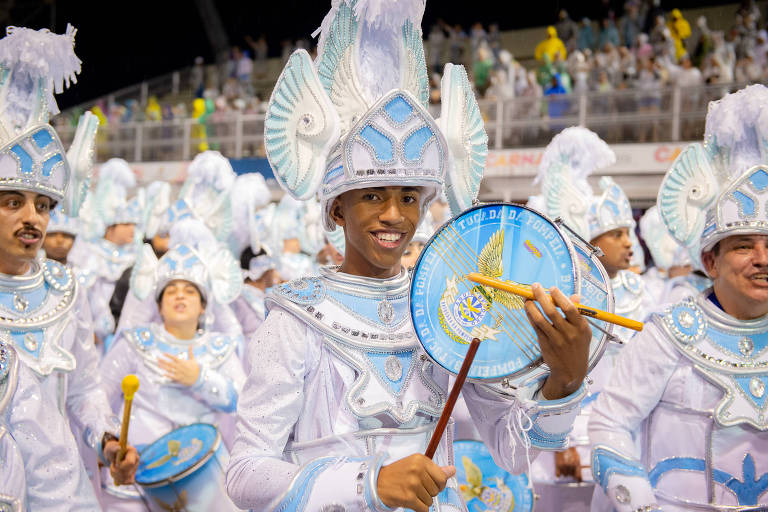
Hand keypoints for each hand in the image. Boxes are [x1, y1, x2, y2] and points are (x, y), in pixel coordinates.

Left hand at [103, 440, 138, 484]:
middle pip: (128, 472)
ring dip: (117, 477)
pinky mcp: (133, 474)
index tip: (115, 463)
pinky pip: (127, 482)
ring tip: (113, 470)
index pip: (130, 463)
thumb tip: (118, 448)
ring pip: (127, 478)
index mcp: (133, 452)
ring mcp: (135, 467)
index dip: (121, 466)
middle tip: (112, 467)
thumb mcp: (111, 448)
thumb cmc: (112, 450)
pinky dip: (120, 480)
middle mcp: (136, 460)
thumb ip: (114, 448)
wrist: (113, 454)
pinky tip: (116, 475)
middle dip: (117, 472)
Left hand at [158, 346, 199, 385]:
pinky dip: (167, 375)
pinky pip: (172, 376)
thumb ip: (190, 352)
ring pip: (169, 369)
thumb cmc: (195, 368)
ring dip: (163, 367)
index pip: (173, 357)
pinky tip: (163, 374)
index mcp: (182, 362)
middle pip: (169, 363)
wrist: (198, 377)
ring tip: (158, 364)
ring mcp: (178, 372)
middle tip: (157, 358)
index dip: (168, 355)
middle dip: (163, 360)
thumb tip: (190, 345)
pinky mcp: (179, 378)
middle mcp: (179, 367)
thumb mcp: (193, 359)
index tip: (163, 353)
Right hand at [377, 454, 455, 511]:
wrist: (377, 483)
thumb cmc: (398, 474)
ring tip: (411, 493)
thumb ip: (436, 469)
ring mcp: (413, 484)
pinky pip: (424, 509)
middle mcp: (417, 470)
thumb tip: (453, 470)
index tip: (430, 483)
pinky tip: (411, 501)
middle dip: (429, 492)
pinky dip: (419, 508)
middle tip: (416, 488)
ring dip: (422, 500)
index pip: (442, 477)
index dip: (439, 484)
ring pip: (430, 500)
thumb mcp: (416, 466)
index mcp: (420, 459)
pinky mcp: (408, 497)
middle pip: (437, 490)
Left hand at [523, 283, 591, 398]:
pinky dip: (530, 317)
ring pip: (540, 320)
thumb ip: (578, 314)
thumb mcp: (584, 332)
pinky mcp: (545, 344)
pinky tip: (528, 309)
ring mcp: (556, 340)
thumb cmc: (578, 346)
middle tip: (534, 286)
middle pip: (552, 312)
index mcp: (581, 327)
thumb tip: (575, 296)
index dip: (559, 297)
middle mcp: (569, 333)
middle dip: (541, 297)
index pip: (570, 309)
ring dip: (531, 307)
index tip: (552, 288)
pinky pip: (536, 327)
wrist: (571, 372)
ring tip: (526, 298)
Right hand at [555, 447, 581, 481]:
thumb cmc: (571, 451)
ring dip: (565, 472)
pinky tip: (559, 472)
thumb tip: (579, 476)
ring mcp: (563, 466)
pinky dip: (558, 474)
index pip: (578, 476)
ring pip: (565, 475)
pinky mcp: (557, 465)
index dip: (578, 479)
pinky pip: (558, 474)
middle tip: (569, 468)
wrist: (563, 445)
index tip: (578, 481)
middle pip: (571, 475)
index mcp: (576, 464)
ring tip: (564, 467)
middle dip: (571, 473)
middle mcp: (570, 466)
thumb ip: (578, 466)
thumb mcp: (577, 458)